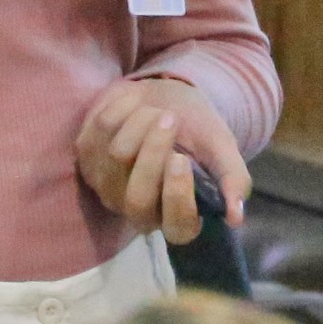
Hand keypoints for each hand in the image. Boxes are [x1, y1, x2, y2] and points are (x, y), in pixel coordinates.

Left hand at [74, 76, 250, 245]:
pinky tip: (135, 106)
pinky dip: (123, 109)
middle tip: (170, 119)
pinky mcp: (86, 158)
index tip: (182, 159)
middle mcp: (139, 210)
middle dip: (154, 152)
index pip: (177, 228)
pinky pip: (101, 131)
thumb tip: (236, 217)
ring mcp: (108, 186)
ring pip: (118, 157)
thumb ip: (232, 178)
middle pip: (138, 197)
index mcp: (177, 215)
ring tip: (157, 109)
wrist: (167, 96)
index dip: (178, 196)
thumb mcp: (221, 148)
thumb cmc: (197, 128)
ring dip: (143, 121)